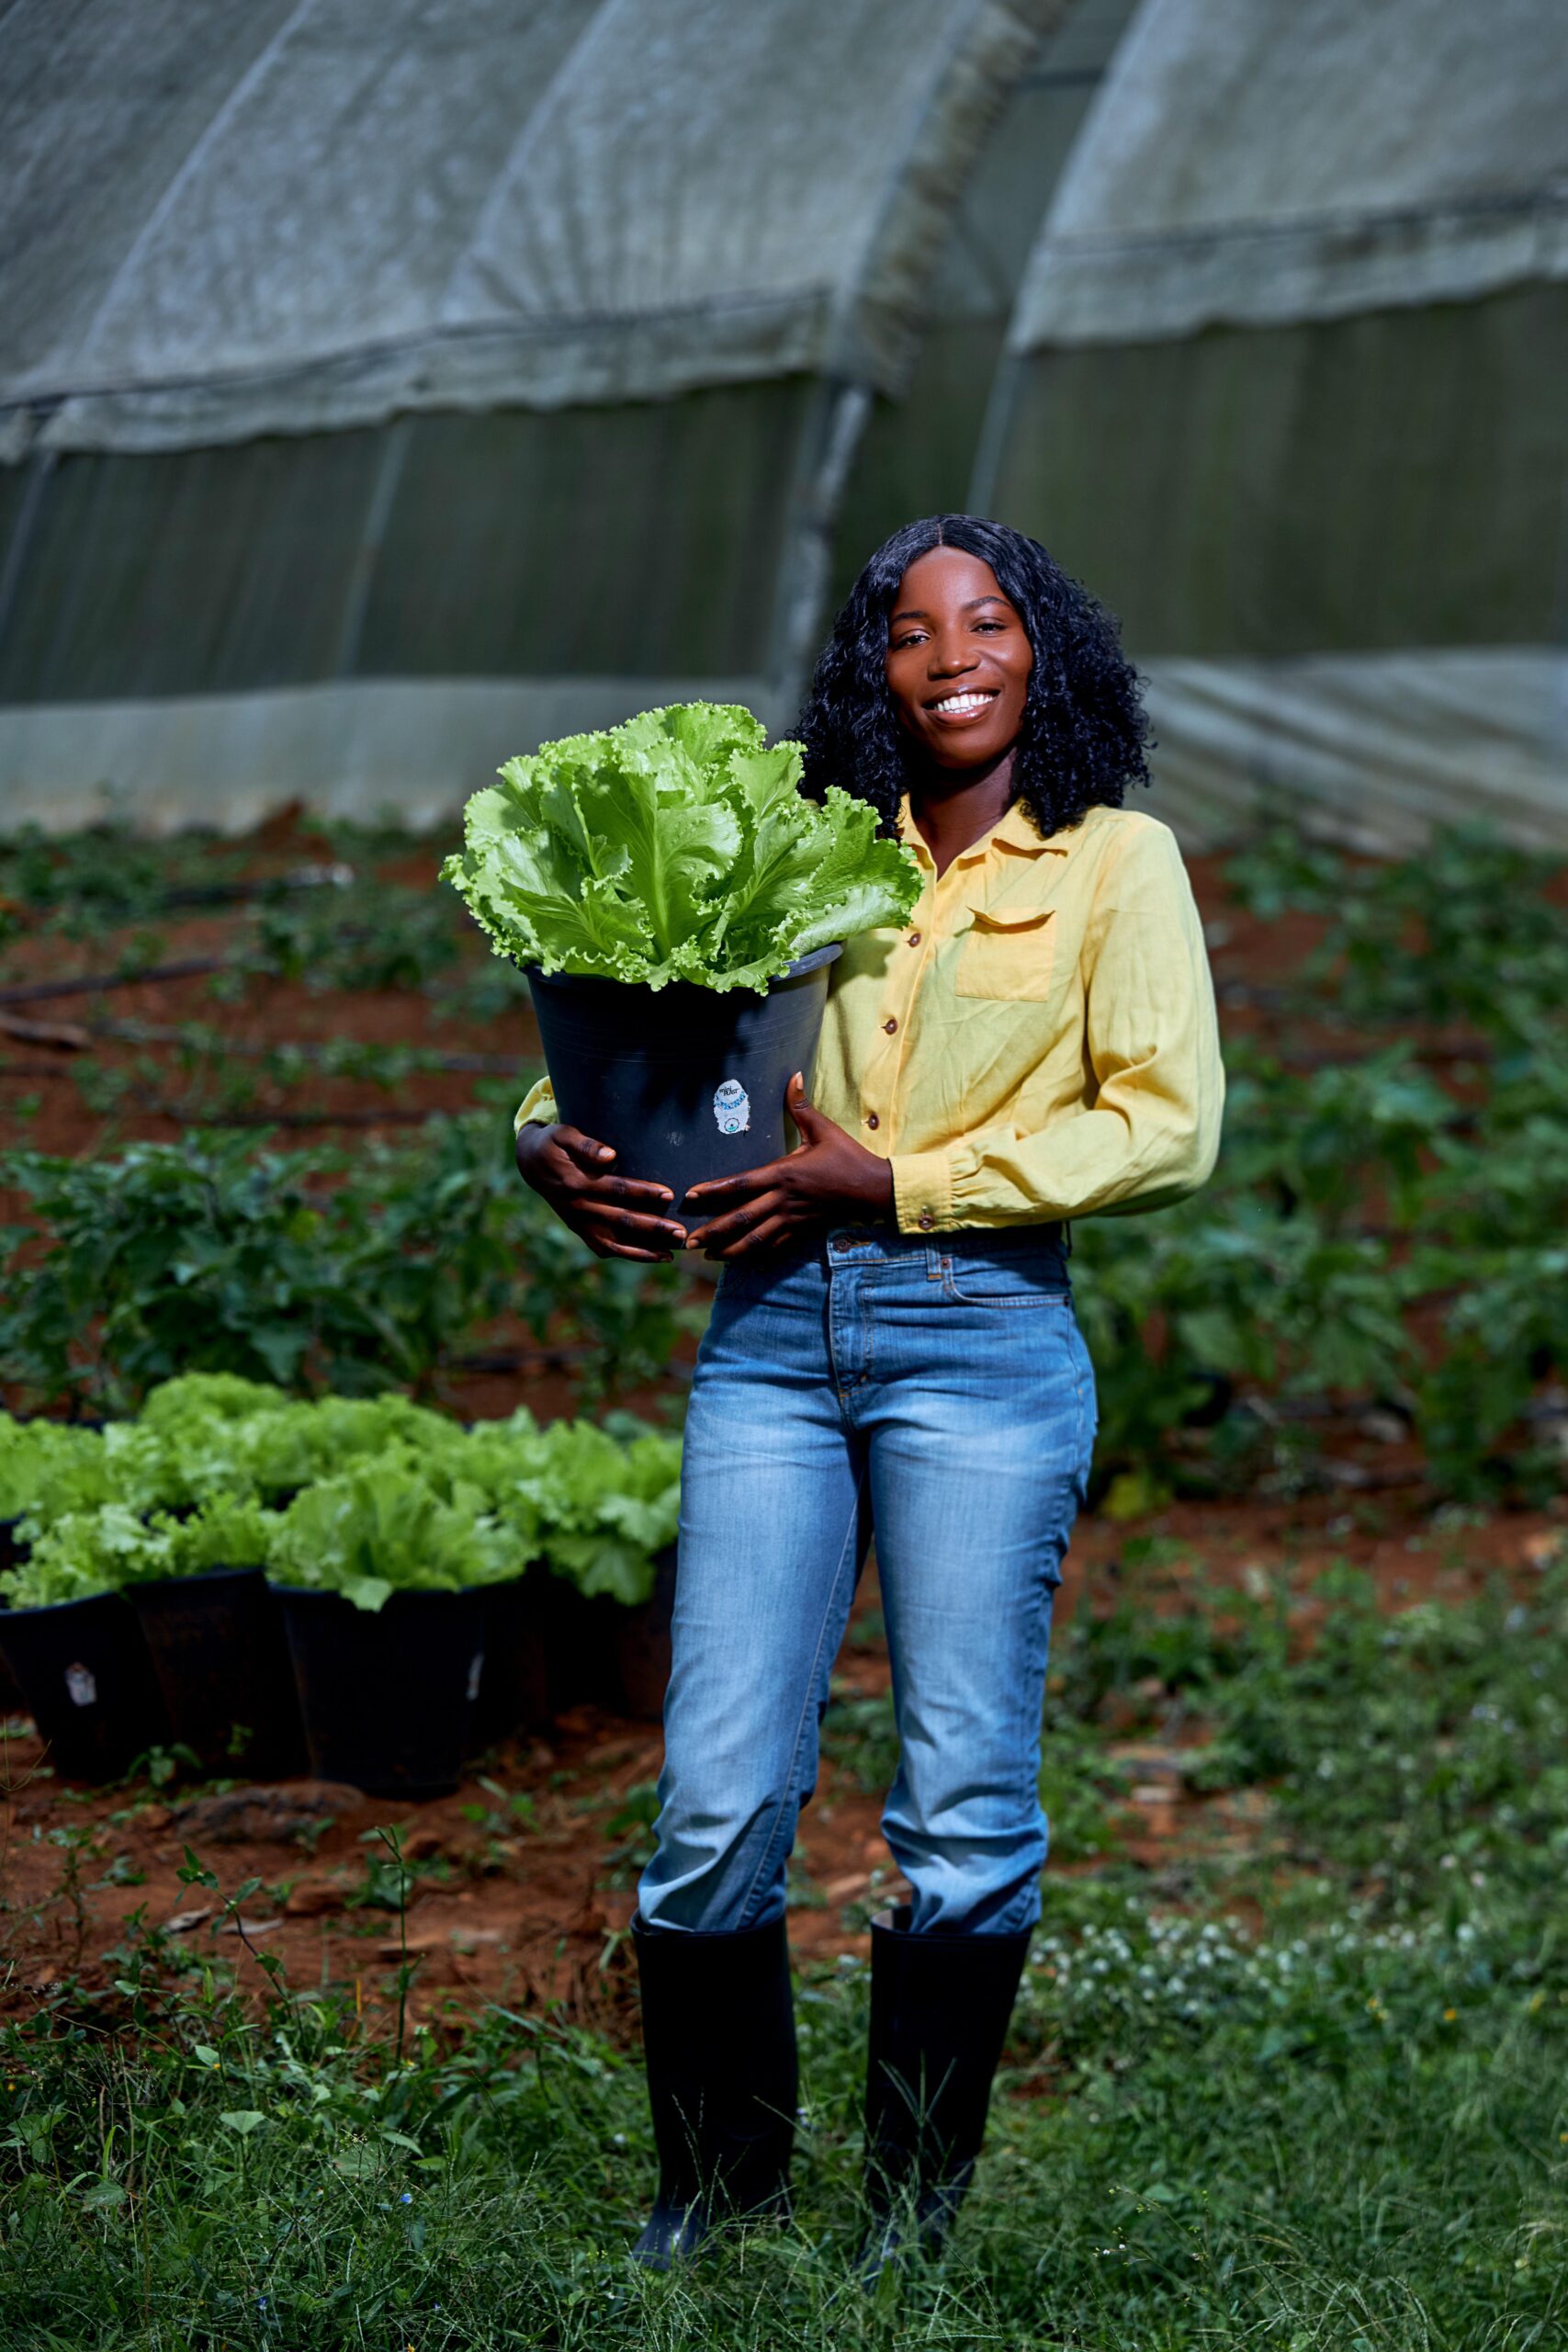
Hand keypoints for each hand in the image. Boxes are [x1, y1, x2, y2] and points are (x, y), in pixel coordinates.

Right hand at [515, 1123, 686, 1261]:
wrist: (531, 1164)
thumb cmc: (554, 1144)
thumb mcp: (563, 1134)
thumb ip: (585, 1145)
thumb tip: (609, 1155)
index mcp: (577, 1183)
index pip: (616, 1189)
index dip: (643, 1192)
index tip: (668, 1194)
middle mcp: (579, 1208)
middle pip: (621, 1220)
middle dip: (653, 1227)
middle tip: (680, 1232)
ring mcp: (579, 1223)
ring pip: (615, 1242)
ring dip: (644, 1250)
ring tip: (672, 1253)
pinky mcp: (581, 1230)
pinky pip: (606, 1249)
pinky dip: (630, 1255)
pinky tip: (655, 1257)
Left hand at [682, 1074, 893, 1258]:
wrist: (873, 1188)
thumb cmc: (847, 1157)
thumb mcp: (824, 1129)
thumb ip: (802, 1107)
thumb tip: (793, 1076)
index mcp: (784, 1173)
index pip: (741, 1183)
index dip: (715, 1190)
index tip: (692, 1194)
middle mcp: (784, 1199)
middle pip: (742, 1218)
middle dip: (713, 1231)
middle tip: (688, 1241)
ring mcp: (793, 1217)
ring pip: (756, 1238)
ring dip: (730, 1249)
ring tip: (708, 1255)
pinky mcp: (803, 1229)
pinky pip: (775, 1245)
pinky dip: (756, 1253)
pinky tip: (741, 1258)